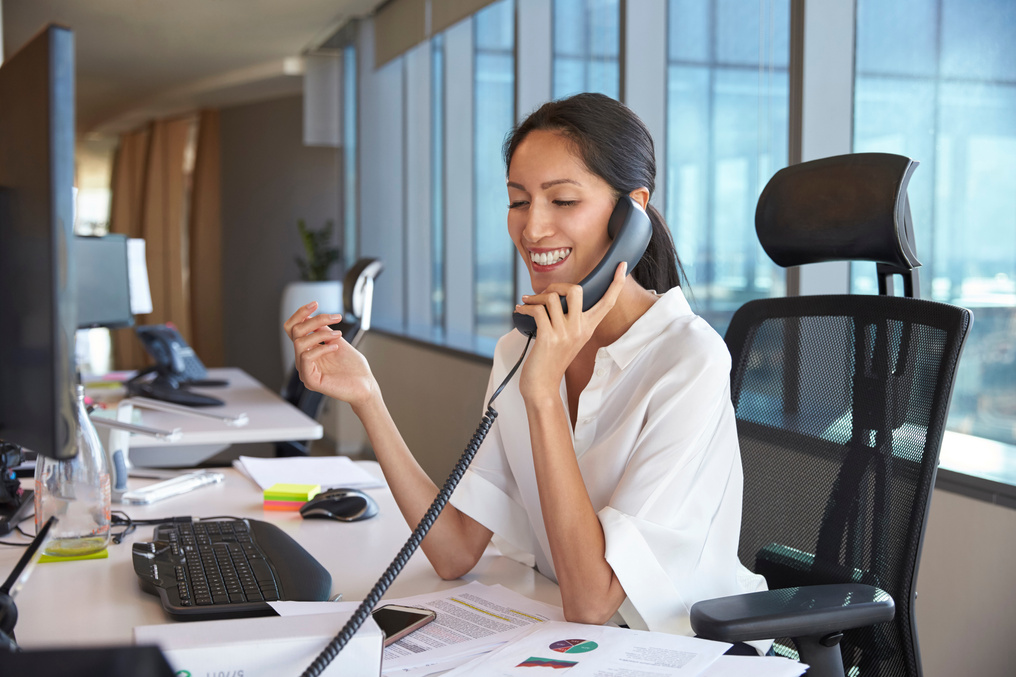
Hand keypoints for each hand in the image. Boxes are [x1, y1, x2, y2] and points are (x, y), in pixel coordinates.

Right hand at [283, 301, 376, 407]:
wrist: (366, 386)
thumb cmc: (354, 367)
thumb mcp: (336, 341)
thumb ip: (322, 330)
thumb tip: (310, 315)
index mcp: (308, 350)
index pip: (293, 329)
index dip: (300, 313)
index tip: (316, 304)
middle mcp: (303, 360)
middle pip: (295, 332)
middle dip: (315, 319)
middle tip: (336, 318)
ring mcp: (305, 371)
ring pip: (300, 343)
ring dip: (320, 333)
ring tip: (338, 335)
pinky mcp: (311, 380)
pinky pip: (306, 358)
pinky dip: (321, 348)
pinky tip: (335, 347)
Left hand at [514, 262, 626, 398]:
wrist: (542, 386)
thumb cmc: (551, 361)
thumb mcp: (568, 339)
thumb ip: (570, 319)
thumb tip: (557, 295)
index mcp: (588, 328)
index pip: (607, 302)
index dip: (616, 283)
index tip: (621, 266)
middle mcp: (580, 329)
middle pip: (578, 290)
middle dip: (558, 285)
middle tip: (545, 294)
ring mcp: (565, 333)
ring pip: (553, 297)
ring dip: (536, 297)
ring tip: (528, 302)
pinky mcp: (548, 337)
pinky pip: (538, 310)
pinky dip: (526, 307)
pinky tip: (520, 309)